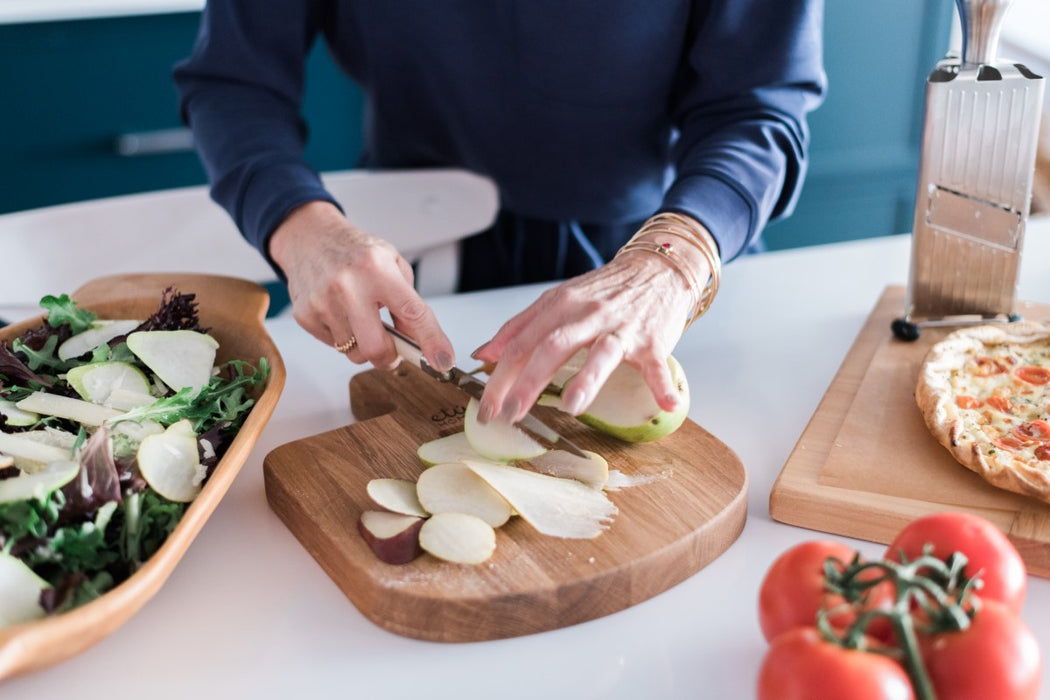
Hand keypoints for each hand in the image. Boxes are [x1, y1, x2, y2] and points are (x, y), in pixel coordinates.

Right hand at [268, 201, 454, 371]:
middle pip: (376, 348)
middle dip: (390, 357)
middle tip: (393, 350)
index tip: (443, 360)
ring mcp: (323, 302)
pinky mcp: (305, 315)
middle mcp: (348, 285)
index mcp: (376, 268)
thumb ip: (409, 302)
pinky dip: (344, 337)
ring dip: (365, 345)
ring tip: (362, 320)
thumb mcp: (391, 264)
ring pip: (354, 352)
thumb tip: (418, 341)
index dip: (431, 340)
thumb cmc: (355, 252)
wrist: (309, 238)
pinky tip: (342, 314)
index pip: (412, 312)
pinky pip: (334, 346)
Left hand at [471, 248, 706, 424]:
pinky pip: (656, 365)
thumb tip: (482, 353)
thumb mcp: (557, 301)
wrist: (657, 268)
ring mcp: (621, 329)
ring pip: (601, 353)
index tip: (485, 408)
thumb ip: (520, 327)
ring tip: (571, 406)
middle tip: (509, 413)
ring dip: (587, 379)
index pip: (521, 343)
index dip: (499, 377)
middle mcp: (587, 316)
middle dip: (528, 382)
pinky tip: (667, 404)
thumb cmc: (604, 292)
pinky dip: (662, 384)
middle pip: (552, 347)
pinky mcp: (653, 341)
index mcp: (559, 307)